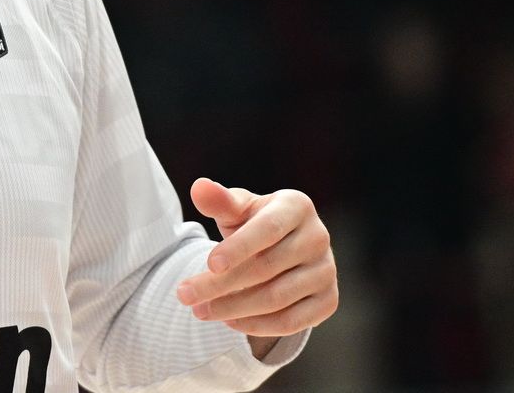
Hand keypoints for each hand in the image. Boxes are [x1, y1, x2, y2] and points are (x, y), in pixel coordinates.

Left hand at [175, 178, 337, 350]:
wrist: (284, 249)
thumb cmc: (253, 224)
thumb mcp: (237, 209)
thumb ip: (219, 201)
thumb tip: (199, 188)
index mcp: (297, 206)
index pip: (268, 229)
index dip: (238, 248)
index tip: (209, 264)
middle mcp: (318, 237)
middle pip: (267, 268)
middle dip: (220, 285)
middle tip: (185, 296)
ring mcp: (326, 271)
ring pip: (276, 299)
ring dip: (233, 309)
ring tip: (200, 310)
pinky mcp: (328, 301)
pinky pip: (291, 322)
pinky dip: (257, 325)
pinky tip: (229, 321)